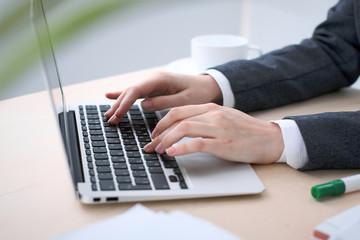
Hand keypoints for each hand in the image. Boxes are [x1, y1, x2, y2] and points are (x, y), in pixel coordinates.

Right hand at [104, 71, 221, 124]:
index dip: (124, 103)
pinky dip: (124, 96)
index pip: (136, 91)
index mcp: (161, 79)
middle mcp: (154, 79)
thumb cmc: (200, 92)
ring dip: (119, 103)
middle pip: (131, 91)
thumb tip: (143, 105)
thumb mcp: (185, 99)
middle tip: (109, 119)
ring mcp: (153, 83)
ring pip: (132, 93)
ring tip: (108, 114)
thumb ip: (164, 102)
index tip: (116, 114)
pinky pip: (137, 93)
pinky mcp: (155, 88)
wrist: (209, 85)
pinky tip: (110, 95)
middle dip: (119, 105)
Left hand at [144, 103, 283, 163]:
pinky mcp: (223, 143)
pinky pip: (197, 143)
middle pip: (177, 118)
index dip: (162, 122)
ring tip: (158, 150)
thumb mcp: (223, 118)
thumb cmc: (246, 130)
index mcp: (211, 107)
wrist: (269, 139)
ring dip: (166, 140)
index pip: (178, 110)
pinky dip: (181, 148)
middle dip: (159, 131)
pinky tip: (172, 153)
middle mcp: (212, 114)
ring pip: (183, 128)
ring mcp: (218, 128)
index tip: (154, 133)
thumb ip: (204, 119)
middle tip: (151, 143)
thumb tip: (182, 128)